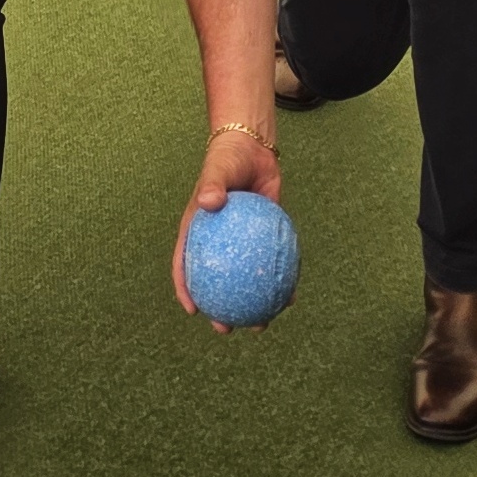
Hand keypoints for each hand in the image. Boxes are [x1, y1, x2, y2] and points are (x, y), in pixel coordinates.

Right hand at [171, 121, 282, 331]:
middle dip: (219, 311)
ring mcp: (240, 246)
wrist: (252, 149)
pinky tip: (291, 298)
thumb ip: (213, 184)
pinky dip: (279, 282)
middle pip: (215, 284)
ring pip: (245, 282)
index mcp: (198, 233)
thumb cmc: (227, 159)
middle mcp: (217, 245)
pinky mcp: (263, 241)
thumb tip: (209, 202)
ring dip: (252, 305)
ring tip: (262, 324)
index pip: (186, 265)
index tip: (193, 310)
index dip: (185, 289)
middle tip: (226, 328)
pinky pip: (270, 266)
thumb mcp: (218, 170)